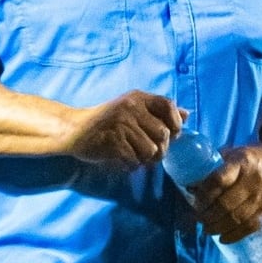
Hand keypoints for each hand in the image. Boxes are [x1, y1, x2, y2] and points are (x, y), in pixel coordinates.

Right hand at [67, 91, 184, 168]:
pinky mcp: (113, 141)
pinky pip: (135, 161)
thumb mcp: (131, 110)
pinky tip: (121, 158)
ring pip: (151, 151)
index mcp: (137, 98)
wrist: (74, 130)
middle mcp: (130, 107)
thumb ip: (158, 112)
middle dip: (160, 149)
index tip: (172, 135)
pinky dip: (131, 164)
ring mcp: (121, 124)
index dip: (175, 122)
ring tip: (133, 154)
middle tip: (147, 151)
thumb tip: (186, 114)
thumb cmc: (106, 122)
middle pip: (163, 134)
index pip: (168, 105)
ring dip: (145, 159)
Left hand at [188, 143, 261, 242]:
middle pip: (226, 203)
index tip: (196, 203)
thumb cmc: (249, 161)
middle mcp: (253, 180)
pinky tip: (223, 239)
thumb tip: (190, 186)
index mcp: (241, 162)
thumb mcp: (233, 155)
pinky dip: (235, 235)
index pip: (219, 181)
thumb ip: (214, 167)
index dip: (204, 195)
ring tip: (207, 230)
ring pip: (237, 217)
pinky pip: (251, 226)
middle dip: (208, 215)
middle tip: (199, 219)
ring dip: (218, 227)